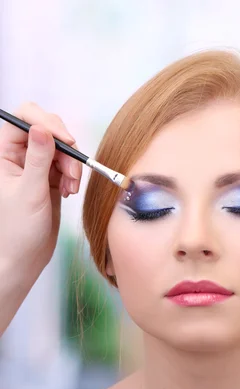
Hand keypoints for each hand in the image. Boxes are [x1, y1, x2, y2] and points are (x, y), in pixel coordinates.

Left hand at [0, 101, 82, 283]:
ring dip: (72, 165)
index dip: (46, 124)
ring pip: (60, 149)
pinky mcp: (49, 180)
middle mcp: (18, 157)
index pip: (23, 120)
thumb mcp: (30, 192)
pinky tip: (70, 192)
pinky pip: (66, 165)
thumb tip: (41, 128)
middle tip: (73, 172)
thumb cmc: (18, 231)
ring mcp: (35, 168)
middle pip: (47, 131)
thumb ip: (38, 159)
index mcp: (3, 154)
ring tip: (71, 188)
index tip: (66, 141)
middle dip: (65, 148)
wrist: (25, 258)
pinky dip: (73, 176)